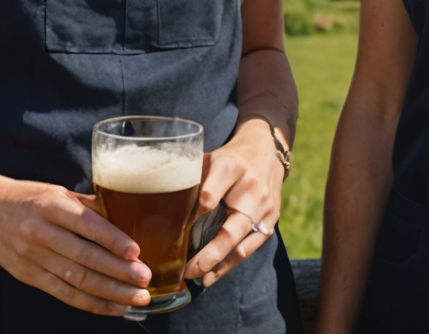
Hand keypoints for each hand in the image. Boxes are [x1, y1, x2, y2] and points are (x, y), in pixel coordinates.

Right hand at [0, 177, 153, 315]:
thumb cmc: (27, 199)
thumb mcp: (57, 192)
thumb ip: (89, 206)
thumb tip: (128, 215)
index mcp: (51, 206)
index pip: (87, 225)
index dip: (113, 240)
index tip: (137, 252)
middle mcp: (41, 232)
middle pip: (85, 258)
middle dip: (120, 272)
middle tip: (145, 279)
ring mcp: (32, 257)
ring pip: (78, 280)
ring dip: (111, 292)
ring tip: (137, 298)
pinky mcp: (28, 276)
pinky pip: (64, 294)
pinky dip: (92, 303)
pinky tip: (114, 307)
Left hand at [185, 120, 286, 285]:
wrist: (266, 151)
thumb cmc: (228, 159)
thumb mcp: (208, 160)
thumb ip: (189, 179)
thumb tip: (157, 202)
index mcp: (229, 168)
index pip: (209, 196)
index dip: (192, 217)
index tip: (175, 233)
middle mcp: (250, 189)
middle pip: (229, 231)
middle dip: (207, 256)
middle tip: (186, 270)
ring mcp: (264, 208)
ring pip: (241, 245)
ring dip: (218, 266)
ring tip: (197, 277)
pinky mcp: (271, 220)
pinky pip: (250, 248)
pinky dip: (230, 264)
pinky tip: (213, 275)